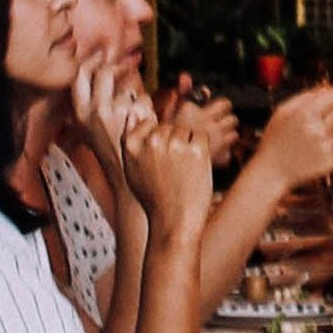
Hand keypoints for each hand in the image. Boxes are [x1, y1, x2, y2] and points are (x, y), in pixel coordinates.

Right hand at [72, 57, 154, 179]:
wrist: (128, 180)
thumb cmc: (112, 155)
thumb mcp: (90, 131)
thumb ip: (91, 106)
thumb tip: (99, 75)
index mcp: (80, 114)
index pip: (80, 74)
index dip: (92, 61)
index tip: (101, 55)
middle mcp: (95, 111)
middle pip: (105, 73)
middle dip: (116, 66)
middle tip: (125, 66)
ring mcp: (116, 114)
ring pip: (128, 89)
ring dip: (135, 99)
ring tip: (136, 119)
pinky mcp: (136, 118)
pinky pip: (145, 101)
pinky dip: (148, 111)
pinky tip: (145, 127)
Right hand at [123, 118, 213, 244]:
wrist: (173, 221)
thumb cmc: (154, 199)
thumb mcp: (132, 169)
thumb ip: (130, 139)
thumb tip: (133, 111)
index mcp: (131, 143)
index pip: (148, 123)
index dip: (158, 139)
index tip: (161, 159)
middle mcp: (151, 141)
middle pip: (168, 127)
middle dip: (174, 143)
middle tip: (174, 170)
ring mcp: (174, 144)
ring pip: (185, 130)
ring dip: (188, 146)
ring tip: (183, 171)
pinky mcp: (196, 150)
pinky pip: (201, 137)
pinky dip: (202, 150)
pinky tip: (195, 168)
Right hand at [161, 77, 242, 169]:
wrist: (165, 170)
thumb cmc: (163, 143)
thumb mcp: (168, 115)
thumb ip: (180, 94)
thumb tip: (186, 77)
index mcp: (193, 111)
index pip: (223, 103)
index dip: (220, 107)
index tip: (215, 111)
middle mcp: (207, 123)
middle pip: (232, 118)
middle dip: (227, 120)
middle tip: (218, 125)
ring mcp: (215, 140)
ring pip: (234, 133)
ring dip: (228, 135)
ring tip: (216, 139)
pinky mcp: (220, 157)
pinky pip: (231, 151)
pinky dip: (226, 153)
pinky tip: (216, 153)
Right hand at [253, 85, 332, 193]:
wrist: (272, 170)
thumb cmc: (275, 139)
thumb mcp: (282, 112)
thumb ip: (305, 96)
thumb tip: (326, 87)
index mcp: (305, 114)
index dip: (330, 97)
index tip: (327, 101)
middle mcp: (317, 130)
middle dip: (330, 115)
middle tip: (316, 122)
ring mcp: (325, 147)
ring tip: (318, 136)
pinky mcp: (330, 162)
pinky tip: (323, 147)